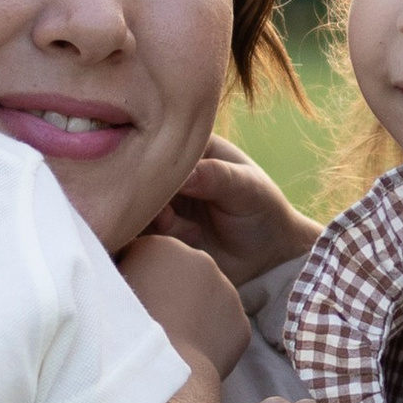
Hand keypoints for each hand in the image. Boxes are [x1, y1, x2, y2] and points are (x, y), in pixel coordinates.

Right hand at [117, 231, 255, 383]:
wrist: (158, 375)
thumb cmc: (122, 333)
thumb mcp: (106, 289)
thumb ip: (115, 272)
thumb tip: (119, 271)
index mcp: (164, 246)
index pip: (148, 255)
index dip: (135, 278)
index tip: (126, 302)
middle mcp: (201, 259)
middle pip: (181, 273)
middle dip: (170, 291)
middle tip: (151, 323)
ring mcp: (228, 291)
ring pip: (206, 299)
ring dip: (193, 313)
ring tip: (171, 341)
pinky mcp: (241, 323)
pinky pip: (222, 327)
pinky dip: (210, 337)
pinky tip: (190, 354)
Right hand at [142, 134, 320, 286]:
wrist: (266, 257)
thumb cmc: (262, 210)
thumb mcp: (247, 188)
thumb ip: (217, 176)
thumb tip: (184, 173)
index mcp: (190, 148)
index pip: (161, 144)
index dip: (155, 159)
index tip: (163, 179)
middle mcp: (169, 174)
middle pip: (139, 176)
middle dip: (152, 196)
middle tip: (171, 214)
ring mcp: (160, 203)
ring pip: (136, 206)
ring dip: (157, 221)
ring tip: (192, 231)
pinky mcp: (157, 232)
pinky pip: (140, 233)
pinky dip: (158, 240)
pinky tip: (191, 241)